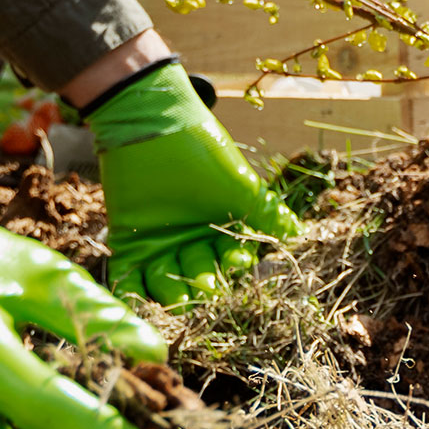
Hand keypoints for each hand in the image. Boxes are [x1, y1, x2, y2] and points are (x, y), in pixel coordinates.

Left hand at [84, 60, 300, 304]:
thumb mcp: (242, 188)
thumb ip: (268, 215)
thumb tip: (299, 234)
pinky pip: (130, 277)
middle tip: (205, 285)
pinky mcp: (129, 242)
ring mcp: (160, 243)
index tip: (239, 260)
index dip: (237, 261)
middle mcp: (192, 240)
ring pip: (168, 281)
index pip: (234, 256)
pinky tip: (138, 300)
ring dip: (172, 292)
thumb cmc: (205, 156)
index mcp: (222, 228)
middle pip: (202, 273)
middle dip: (204, 282)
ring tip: (176, 297)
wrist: (156, 128)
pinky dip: (133, 291)